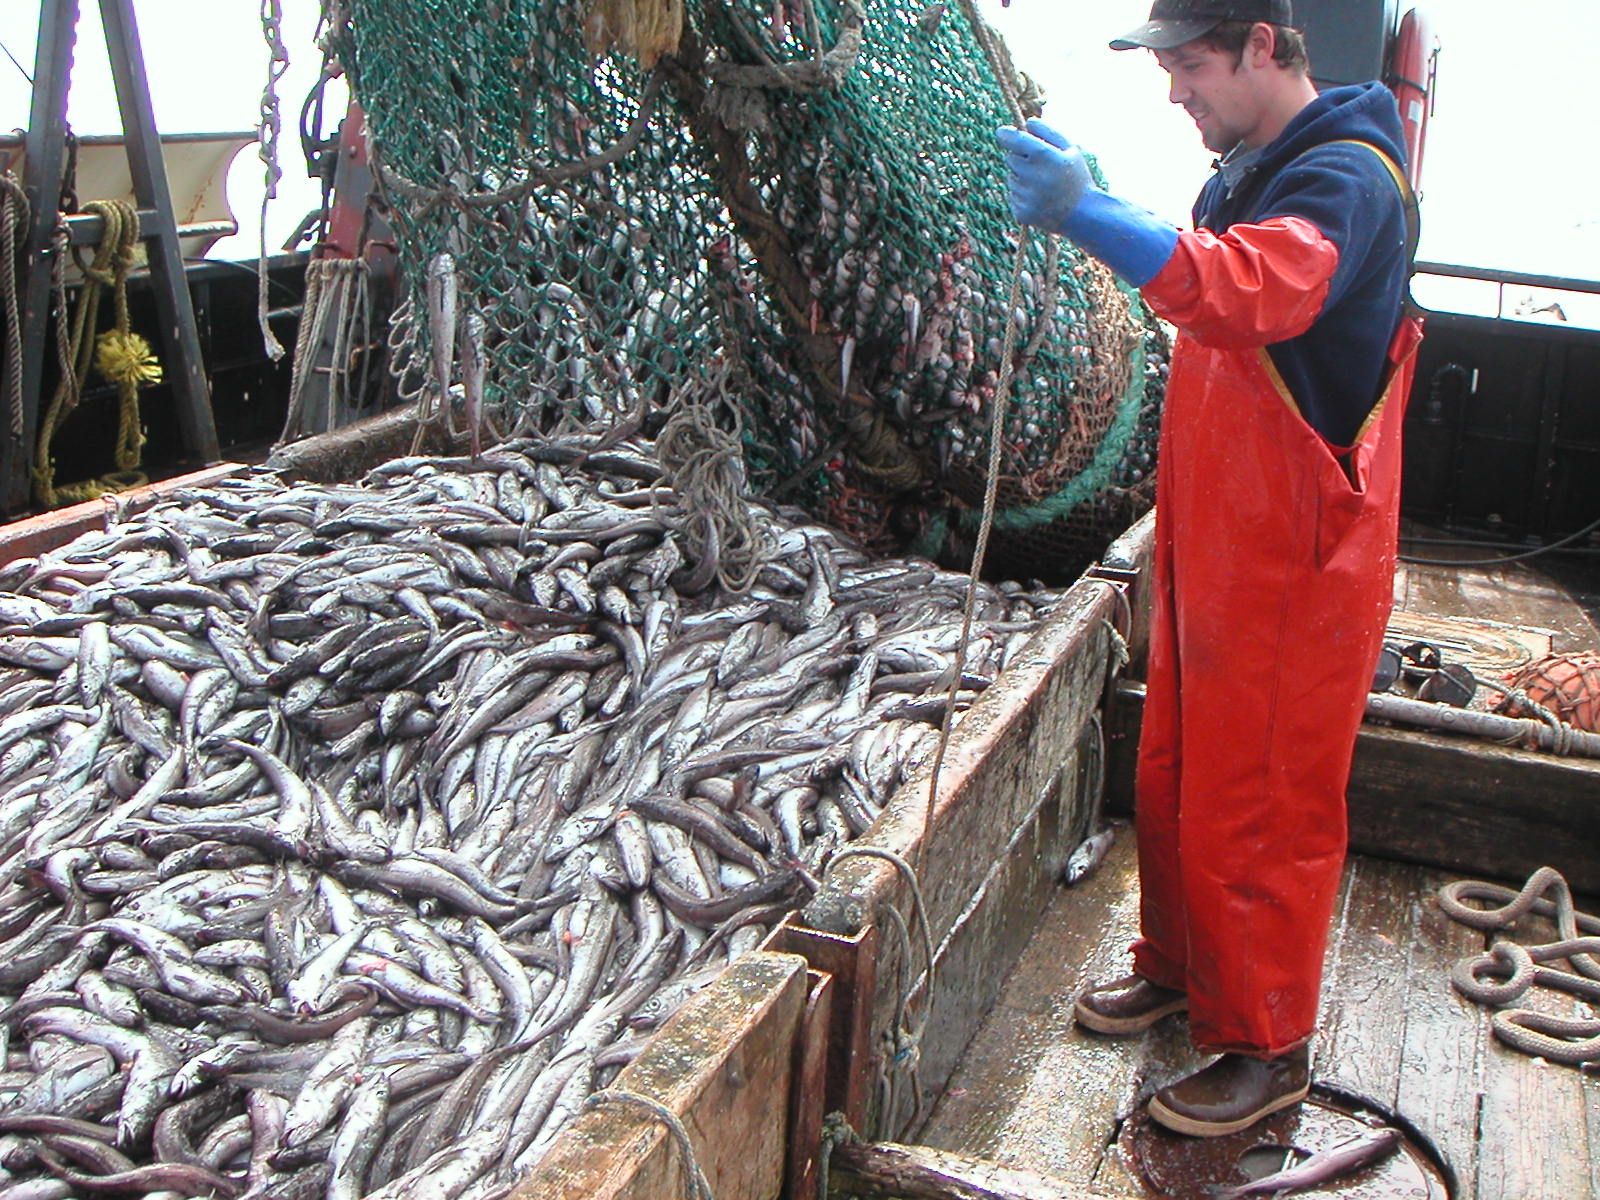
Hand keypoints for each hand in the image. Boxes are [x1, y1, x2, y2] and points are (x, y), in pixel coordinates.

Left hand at [995, 118, 1091, 232]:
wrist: (1082, 215)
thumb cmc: (1076, 178)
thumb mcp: (1070, 150)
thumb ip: (1049, 132)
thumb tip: (1027, 122)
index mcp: (1046, 157)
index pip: (1017, 140)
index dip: (1006, 134)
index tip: (1001, 131)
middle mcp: (1034, 177)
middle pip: (1010, 158)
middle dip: (1020, 158)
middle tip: (1040, 166)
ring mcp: (1026, 196)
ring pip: (1011, 178)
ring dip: (1021, 178)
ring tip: (1043, 185)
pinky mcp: (1021, 212)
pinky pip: (1012, 195)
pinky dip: (1021, 195)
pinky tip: (1039, 198)